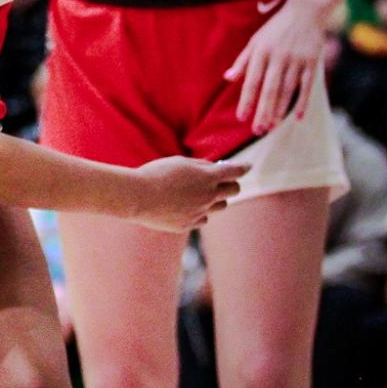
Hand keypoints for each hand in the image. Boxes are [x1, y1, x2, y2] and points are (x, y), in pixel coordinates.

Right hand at [128, 155, 243, 231]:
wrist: (137, 197)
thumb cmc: (155, 174)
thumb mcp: (179, 162)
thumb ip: (199, 166)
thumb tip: (213, 169)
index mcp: (207, 177)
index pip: (234, 171)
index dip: (243, 167)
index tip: (248, 166)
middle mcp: (208, 196)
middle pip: (233, 191)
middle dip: (231, 184)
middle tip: (224, 181)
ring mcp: (200, 212)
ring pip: (220, 206)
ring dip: (216, 199)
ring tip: (203, 193)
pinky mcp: (188, 225)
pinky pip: (203, 219)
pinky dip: (200, 212)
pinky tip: (187, 207)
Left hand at [226, 0, 324, 133]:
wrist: (305, 11)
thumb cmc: (276, 29)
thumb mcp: (256, 40)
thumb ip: (243, 61)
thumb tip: (227, 79)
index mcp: (261, 51)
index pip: (251, 81)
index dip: (246, 100)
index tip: (241, 118)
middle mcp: (278, 56)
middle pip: (269, 89)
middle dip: (263, 111)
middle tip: (258, 130)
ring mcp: (296, 60)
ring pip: (287, 90)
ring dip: (279, 110)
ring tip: (272, 127)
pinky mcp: (312, 62)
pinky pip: (307, 86)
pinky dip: (302, 102)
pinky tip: (297, 118)